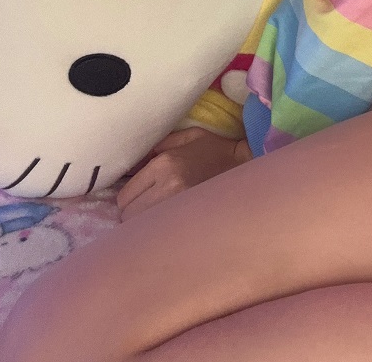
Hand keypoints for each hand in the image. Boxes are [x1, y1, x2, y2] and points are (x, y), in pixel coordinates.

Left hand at [116, 127, 251, 219]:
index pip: (125, 196)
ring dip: (145, 224)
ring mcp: (179, 206)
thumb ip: (160, 144)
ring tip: (158, 217)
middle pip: (129, 215)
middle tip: (147, 207)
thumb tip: (137, 162)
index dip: (129, 198)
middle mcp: (167, 187)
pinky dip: (159, 232)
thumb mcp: (189, 136)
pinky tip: (168, 226)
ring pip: (142, 228)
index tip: (139, 196)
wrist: (246, 167)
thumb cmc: (215, 150)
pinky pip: (160, 233)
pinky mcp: (190, 220)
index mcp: (164, 165)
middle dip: (134, 212)